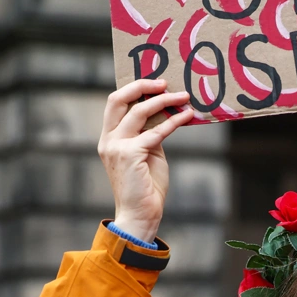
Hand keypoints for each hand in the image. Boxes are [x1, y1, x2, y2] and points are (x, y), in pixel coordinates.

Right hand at [98, 79, 193, 242]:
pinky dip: (174, 121)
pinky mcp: (130, 154)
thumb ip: (150, 134)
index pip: (115, 103)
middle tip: (165, 83)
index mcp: (108, 137)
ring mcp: (116, 146)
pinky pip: (156, 131)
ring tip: (184, 97)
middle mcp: (108, 139)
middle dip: (142, 86)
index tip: (156, 83)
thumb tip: (167, 114)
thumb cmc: (146, 186)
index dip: (134, 89)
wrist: (140, 214)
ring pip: (139, 111)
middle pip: (118, 99)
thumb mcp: (147, 154)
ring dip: (164, 101)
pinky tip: (187, 116)